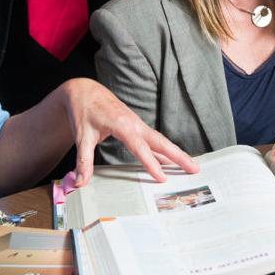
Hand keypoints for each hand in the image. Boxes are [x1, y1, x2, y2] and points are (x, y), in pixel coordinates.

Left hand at [62, 80, 196, 186]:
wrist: (85, 91)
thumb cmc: (84, 111)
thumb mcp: (81, 136)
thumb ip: (83, 161)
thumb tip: (79, 182)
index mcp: (122, 124)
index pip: (139, 147)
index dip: (151, 163)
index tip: (162, 178)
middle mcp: (134, 123)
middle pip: (161, 142)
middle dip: (179, 156)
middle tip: (195, 169)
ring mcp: (138, 124)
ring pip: (161, 141)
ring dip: (177, 154)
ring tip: (192, 167)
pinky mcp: (137, 126)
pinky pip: (155, 140)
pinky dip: (166, 150)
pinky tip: (172, 161)